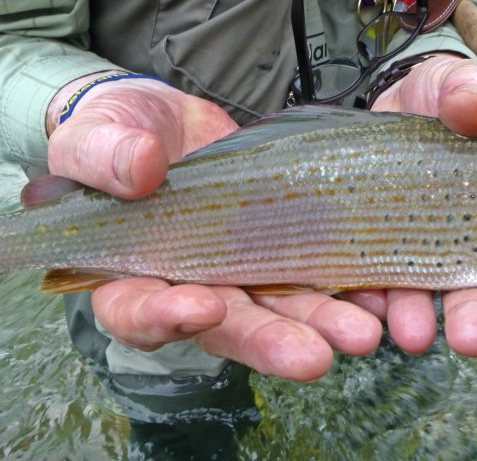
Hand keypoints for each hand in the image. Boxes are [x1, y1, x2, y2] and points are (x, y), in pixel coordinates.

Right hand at [47, 75, 382, 380]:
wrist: (164, 122)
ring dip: (322, 322)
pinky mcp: (281, 245)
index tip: (202, 306)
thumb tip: (142, 168)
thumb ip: (103, 154)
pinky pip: (316, 270)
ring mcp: (241, 269)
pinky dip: (350, 284)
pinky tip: (383, 291)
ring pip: (281, 307)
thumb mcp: (93, 136)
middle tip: (313, 355)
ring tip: (363, 331)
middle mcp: (190, 284)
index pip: (137, 310)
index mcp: (129, 272)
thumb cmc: (114, 134)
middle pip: (227, 325)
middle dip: (270, 340)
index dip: (166, 318)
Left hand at [354, 53, 476, 357]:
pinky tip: (405, 326)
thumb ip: (473, 90)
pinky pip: (405, 303)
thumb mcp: (461, 85)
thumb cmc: (446, 102)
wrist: (388, 115)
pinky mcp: (401, 266)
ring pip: (471, 308)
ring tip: (471, 337)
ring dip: (474, 327)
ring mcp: (452, 260)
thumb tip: (474, 103)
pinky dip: (406, 319)